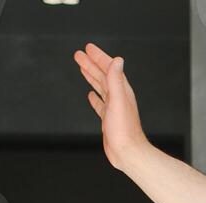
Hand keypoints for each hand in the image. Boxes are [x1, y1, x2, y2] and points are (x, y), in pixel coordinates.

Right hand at [73, 42, 148, 170]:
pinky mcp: (109, 119)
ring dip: (91, 77)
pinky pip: (100, 105)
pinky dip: (95, 98)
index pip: (110, 68)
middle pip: (103, 76)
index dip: (99, 57)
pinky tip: (91, 95)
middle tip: (79, 55)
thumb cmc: (124, 129)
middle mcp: (119, 98)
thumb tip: (117, 60)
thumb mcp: (118, 100)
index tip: (88, 48)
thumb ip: (116, 79)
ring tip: (82, 68)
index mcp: (122, 91)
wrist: (127, 152)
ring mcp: (114, 108)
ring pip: (101, 88)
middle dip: (91, 64)